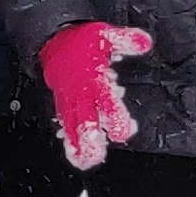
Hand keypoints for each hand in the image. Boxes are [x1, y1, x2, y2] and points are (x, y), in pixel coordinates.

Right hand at [35, 22, 152, 170]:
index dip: (113, 116)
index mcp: (92, 79)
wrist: (51, 39)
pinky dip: (67, 136)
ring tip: (83, 161)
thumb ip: (125, 39)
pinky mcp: (61, 101)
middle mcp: (79, 92)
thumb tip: (144, 42)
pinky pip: (63, 121)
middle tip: (96, 155)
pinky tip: (73, 150)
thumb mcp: (105, 35)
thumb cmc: (80, 40)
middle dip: (90, 138)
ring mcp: (68, 98)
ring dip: (76, 143)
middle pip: (83, 118)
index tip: (123, 131)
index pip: (104, 100)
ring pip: (70, 124)